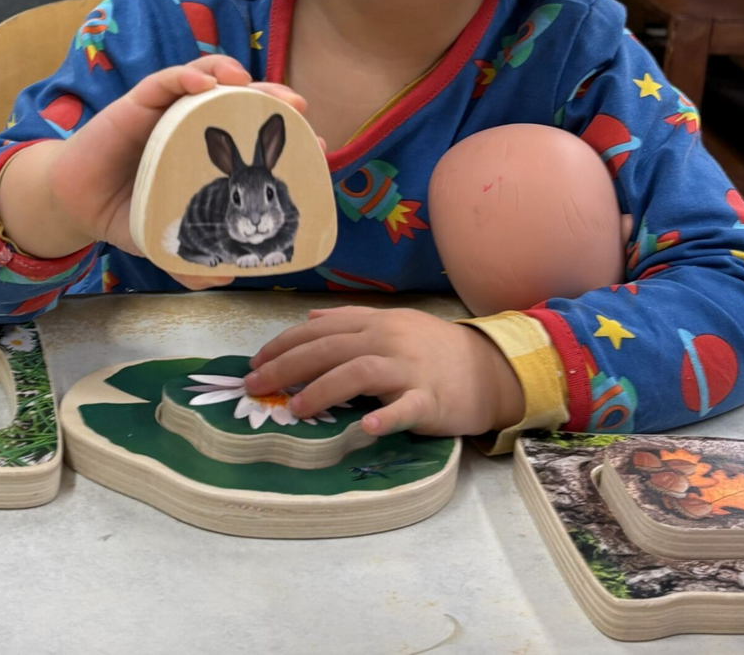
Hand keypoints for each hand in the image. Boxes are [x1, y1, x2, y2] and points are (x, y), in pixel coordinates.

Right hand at [39, 55, 308, 270]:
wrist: (78, 205)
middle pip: (244, 100)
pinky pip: (166, 81)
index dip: (290, 138)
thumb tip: (224, 277)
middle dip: (273, 97)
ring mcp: (170, 112)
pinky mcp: (138, 103)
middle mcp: (197, 128)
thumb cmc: (130, 213)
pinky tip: (204, 82)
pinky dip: (188, 75)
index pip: (260, 138)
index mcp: (213, 157)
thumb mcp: (168, 243)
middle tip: (296, 105)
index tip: (318, 146)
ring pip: (210, 79)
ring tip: (249, 84)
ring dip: (234, 76)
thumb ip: (193, 262)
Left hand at [245, 306, 525, 437]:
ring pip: (359, 372)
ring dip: (323, 389)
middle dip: (287, 366)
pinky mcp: (430, 399)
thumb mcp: (391, 325)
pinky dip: (385, 417)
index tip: (255, 363)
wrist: (488, 367)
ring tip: (294, 408)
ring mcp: (409, 369)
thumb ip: (350, 322)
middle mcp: (387, 340)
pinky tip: (364, 427)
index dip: (284, 344)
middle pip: (330, 348)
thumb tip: (309, 318)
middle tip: (255, 386)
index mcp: (375, 323)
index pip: (320, 329)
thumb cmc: (433, 350)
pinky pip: (407, 407)